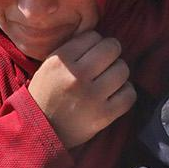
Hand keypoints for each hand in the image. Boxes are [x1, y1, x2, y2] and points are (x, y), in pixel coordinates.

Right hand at [28, 31, 135, 148]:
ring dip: (119, 73)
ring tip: (109, 80)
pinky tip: (116, 94)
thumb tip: (100, 37)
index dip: (95, 43)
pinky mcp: (104, 115)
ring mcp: (92, 96)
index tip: (91, 53)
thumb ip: (72, 50)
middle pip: (112, 49)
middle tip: (105, 64)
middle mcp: (77, 76)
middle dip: (111, 53)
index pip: (93, 36)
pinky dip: (126, 92)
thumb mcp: (49, 66)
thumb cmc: (46, 95)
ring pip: (123, 70)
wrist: (39, 131)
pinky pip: (129, 94)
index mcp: (61, 61)